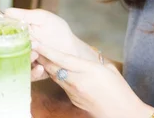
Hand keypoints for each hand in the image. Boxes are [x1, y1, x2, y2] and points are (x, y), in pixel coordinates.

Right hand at [5, 8, 98, 80]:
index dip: (1, 34)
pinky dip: (33, 72)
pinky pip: (29, 75)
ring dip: (25, 60)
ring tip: (35, 55)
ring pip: (16, 64)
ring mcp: (26, 60)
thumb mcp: (42, 18)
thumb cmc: (58, 31)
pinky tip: (40, 67)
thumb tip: (5, 11)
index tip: (5, 34)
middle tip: (28, 44)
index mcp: (19, 33)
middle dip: (14, 49)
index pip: (3, 34)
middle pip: (7, 50)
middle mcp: (19, 48)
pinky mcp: (33, 72)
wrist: (73, 50)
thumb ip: (25, 15)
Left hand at [34, 41, 153, 117]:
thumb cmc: (120, 90)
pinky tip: (52, 69)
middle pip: (52, 67)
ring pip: (54, 75)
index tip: (35, 41)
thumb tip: (86, 54)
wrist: (123, 113)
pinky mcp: (73, 99)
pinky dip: (55, 75)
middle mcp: (77, 81)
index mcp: (87, 70)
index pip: (61, 58)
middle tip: (30, 44)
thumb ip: (94, 60)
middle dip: (41, 56)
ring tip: (37, 54)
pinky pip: (60, 84)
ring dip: (45, 65)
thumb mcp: (109, 69)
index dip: (46, 49)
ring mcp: (73, 92)